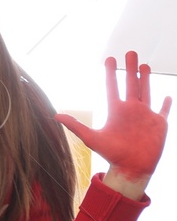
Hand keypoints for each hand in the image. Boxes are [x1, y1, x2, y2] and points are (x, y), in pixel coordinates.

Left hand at [58, 51, 169, 182]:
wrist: (131, 168)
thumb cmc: (111, 154)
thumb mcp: (91, 138)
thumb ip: (75, 126)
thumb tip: (55, 116)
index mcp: (116, 110)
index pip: (112, 86)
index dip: (111, 73)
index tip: (109, 58)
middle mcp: (131, 110)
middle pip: (131, 83)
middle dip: (130, 68)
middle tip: (130, 52)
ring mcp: (146, 116)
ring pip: (146, 91)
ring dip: (145, 78)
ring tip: (145, 64)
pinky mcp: (159, 124)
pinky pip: (164, 111)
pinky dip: (166, 103)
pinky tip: (167, 95)